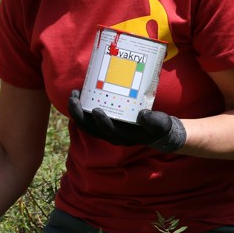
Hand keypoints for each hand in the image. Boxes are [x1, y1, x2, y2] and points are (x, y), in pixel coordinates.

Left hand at [68, 90, 186, 152]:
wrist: (154, 132)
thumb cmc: (157, 126)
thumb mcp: (160, 123)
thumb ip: (153, 120)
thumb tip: (142, 114)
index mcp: (124, 137)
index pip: (109, 131)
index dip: (102, 122)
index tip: (96, 110)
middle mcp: (111, 136)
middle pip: (90, 128)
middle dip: (79, 114)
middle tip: (74, 98)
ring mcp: (105, 131)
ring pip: (85, 124)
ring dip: (77, 111)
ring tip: (73, 95)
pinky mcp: (103, 125)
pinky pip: (87, 119)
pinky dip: (81, 109)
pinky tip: (80, 95)